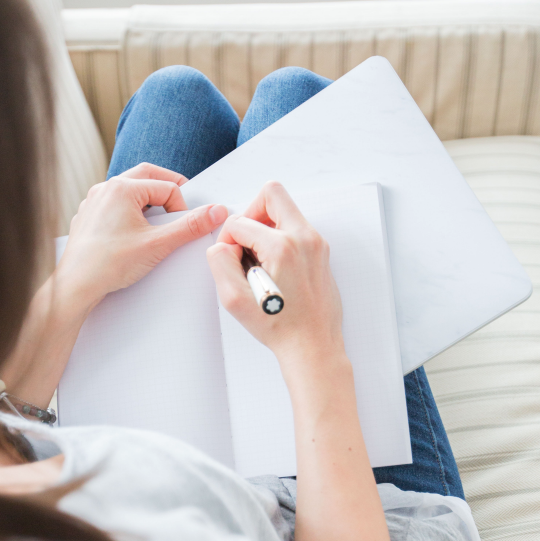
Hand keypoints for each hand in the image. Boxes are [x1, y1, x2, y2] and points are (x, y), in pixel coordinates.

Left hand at [56, 163, 227, 311]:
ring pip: (129, 189)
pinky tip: (134, 232)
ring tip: (157, 221)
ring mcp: (94, 202)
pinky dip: (130, 211)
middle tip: (180, 206)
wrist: (76, 286)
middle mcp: (105, 189)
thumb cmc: (108, 264)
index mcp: (122, 188)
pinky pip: (114, 204)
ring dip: (148, 200)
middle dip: (168, 189)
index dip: (181, 206)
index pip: (167, 186)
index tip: (183, 227)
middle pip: (147, 176)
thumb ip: (190, 226)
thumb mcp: (158, 244)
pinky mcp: (88, 216)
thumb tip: (215, 212)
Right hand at [207, 181, 343, 363]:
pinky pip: (295, 229)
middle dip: (250, 213)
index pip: (240, 222)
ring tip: (258, 259)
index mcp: (283, 246)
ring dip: (265, 227)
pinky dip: (279, 238)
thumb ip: (219, 262)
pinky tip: (272, 267)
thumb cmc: (280, 327)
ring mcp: (316, 243)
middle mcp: (304, 238)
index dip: (226, 240)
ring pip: (285, 210)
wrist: (312, 346)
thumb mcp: (234, 299)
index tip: (231, 261)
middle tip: (244, 241)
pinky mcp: (320, 252)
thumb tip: (223, 245)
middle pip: (272, 194)